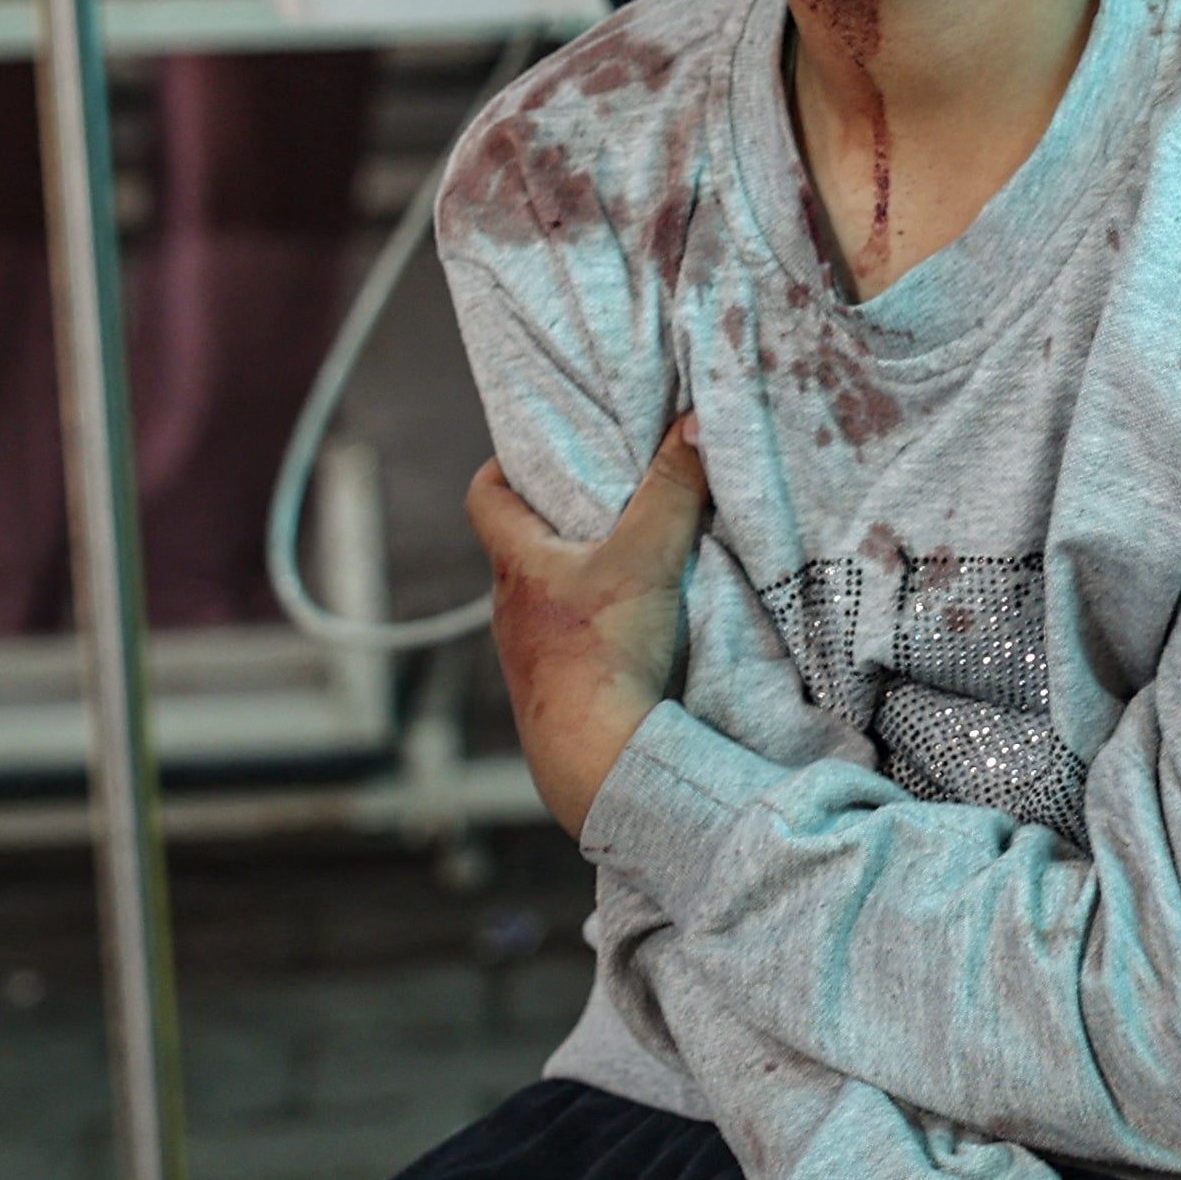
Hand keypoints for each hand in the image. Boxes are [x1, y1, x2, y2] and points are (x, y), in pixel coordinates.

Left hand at [464, 424, 703, 833]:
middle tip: (608, 495)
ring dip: (582, 576)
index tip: (538, 452)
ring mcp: (528, 653)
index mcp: (516, 562)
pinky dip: (594, 626)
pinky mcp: (555, 689)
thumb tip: (696, 422)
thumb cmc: (602, 653)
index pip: (484, 496)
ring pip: (548, 596)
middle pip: (523, 543)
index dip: (504, 466)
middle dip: (562, 518)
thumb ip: (674, 488)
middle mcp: (511, 605)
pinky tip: (634, 630)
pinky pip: (568, 641)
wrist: (594, 757)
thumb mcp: (646, 558)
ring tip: (632, 561)